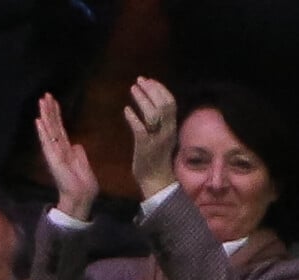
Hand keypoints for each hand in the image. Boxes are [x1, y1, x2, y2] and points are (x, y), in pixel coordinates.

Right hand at [36, 93, 98, 220]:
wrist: (81, 197)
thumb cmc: (83, 185)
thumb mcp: (84, 165)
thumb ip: (79, 154)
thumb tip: (76, 144)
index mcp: (66, 151)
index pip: (60, 129)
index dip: (56, 115)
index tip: (53, 101)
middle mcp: (58, 150)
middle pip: (53, 127)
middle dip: (49, 111)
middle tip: (45, 95)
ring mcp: (54, 155)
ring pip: (49, 131)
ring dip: (45, 116)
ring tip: (41, 101)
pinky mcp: (54, 160)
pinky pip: (47, 143)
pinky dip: (43, 132)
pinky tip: (38, 121)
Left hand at [124, 77, 176, 198]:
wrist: (155, 181)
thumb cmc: (156, 159)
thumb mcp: (162, 137)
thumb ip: (159, 123)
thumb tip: (152, 106)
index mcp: (172, 127)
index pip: (171, 102)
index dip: (160, 89)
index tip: (149, 81)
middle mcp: (167, 131)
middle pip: (164, 104)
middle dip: (152, 90)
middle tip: (139, 81)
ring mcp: (157, 140)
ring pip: (153, 114)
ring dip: (143, 99)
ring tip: (133, 89)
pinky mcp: (145, 148)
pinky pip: (140, 129)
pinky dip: (133, 118)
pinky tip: (126, 110)